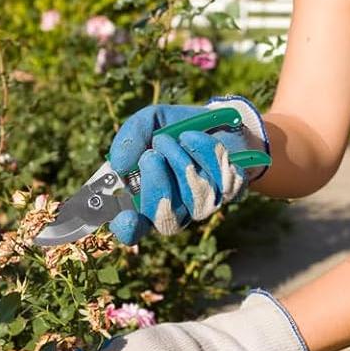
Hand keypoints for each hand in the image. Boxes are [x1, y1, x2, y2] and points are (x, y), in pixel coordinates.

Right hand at [107, 96, 270, 242]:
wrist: (220, 120)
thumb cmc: (176, 128)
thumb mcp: (150, 123)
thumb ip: (131, 137)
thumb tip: (120, 166)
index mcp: (145, 203)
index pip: (134, 230)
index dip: (128, 229)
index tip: (126, 218)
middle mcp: (174, 212)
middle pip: (165, 217)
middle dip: (158, 180)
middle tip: (154, 151)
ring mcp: (203, 206)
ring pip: (193, 195)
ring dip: (182, 159)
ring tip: (179, 137)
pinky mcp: (229, 194)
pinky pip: (218, 177)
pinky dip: (207, 151)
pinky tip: (201, 139)